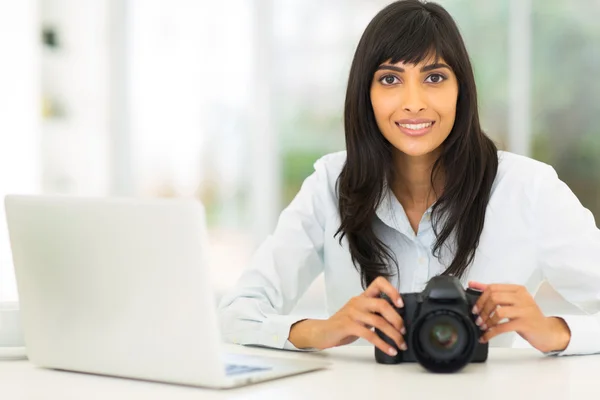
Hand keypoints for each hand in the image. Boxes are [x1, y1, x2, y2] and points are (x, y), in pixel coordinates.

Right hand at [289, 277, 405, 355]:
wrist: (322, 332)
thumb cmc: (343, 324)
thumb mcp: (360, 314)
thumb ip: (374, 313)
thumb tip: (397, 320)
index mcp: (362, 297)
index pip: (378, 283)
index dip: (392, 291)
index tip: (401, 304)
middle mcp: (358, 302)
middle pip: (382, 304)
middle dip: (397, 319)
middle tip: (403, 330)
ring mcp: (353, 313)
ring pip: (378, 321)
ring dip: (393, 335)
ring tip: (400, 344)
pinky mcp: (348, 326)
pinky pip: (370, 335)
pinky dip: (383, 344)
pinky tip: (389, 350)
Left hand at [469, 281, 570, 352]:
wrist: (547, 332)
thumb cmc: (527, 316)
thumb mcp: (512, 302)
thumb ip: (494, 292)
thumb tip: (474, 284)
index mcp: (517, 290)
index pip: (493, 287)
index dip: (480, 297)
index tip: (475, 307)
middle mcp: (522, 298)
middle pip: (494, 297)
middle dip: (482, 309)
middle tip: (478, 318)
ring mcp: (524, 310)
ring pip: (499, 311)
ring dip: (487, 320)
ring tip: (483, 326)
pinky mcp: (525, 324)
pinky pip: (503, 327)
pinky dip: (491, 333)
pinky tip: (486, 336)